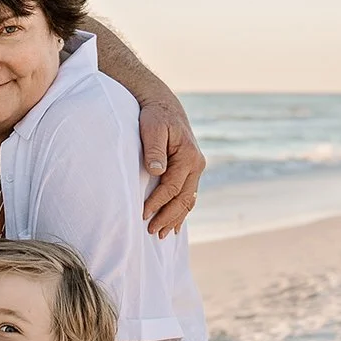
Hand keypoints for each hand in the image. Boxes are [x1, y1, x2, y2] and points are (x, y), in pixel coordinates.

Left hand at [138, 97, 204, 236]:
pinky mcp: (191, 171)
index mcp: (188, 156)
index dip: (158, 203)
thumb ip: (154, 150)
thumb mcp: (151, 128)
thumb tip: (156, 171)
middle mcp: (196, 164)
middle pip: (184, 198)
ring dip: (176, 218)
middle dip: (168, 217)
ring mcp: (196, 168)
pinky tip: (174, 224)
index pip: (172, 187)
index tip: (143, 214)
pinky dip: (182, 211)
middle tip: (152, 232)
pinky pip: (188, 195)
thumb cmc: (154, 116)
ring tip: (162, 234)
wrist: (163, 106)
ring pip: (188, 200)